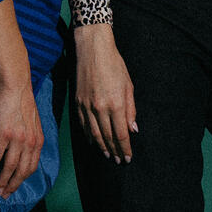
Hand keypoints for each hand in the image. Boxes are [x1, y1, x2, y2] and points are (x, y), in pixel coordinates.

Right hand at [0, 80, 43, 196]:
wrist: (16, 87)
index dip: (22, 180)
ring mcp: (17, 139)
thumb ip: (30, 139)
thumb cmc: (23, 103)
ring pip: (10, 167)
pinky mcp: (3, 134)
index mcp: (38, 141)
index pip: (31, 167)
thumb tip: (24, 153)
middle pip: (21, 171)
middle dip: (13, 185)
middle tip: (4, 195)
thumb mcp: (33, 124)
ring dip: (2, 181)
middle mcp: (30, 143)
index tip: (14, 188)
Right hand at [74, 23, 137, 162]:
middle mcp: (100, 108)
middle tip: (120, 161)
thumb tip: (133, 129)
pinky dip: (88, 136)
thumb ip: (131, 110)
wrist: (93, 50)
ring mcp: (87, 106)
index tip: (128, 158)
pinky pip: (83, 124)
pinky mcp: (78, 102)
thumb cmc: (114, 65)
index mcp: (115, 104)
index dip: (125, 148)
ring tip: (108, 155)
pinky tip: (93, 142)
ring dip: (102, 147)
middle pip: (108, 137)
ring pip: (94, 134)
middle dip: (115, 151)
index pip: (121, 134)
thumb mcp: (128, 86)